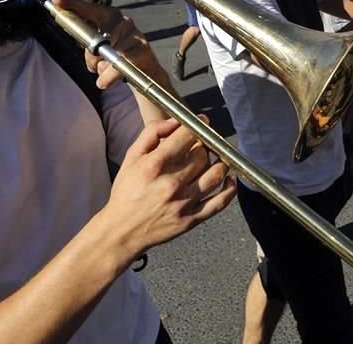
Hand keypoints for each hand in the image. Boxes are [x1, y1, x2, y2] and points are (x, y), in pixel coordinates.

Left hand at [51, 0, 161, 88]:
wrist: (145, 71)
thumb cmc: (119, 55)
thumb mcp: (99, 45)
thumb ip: (85, 38)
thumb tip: (68, 30)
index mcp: (110, 16)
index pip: (89, 8)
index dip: (72, 4)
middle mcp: (123, 21)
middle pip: (93, 38)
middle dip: (91, 56)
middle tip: (95, 64)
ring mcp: (134, 35)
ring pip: (104, 55)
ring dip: (101, 67)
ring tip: (108, 70)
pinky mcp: (141, 50)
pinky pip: (116, 67)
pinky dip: (108, 77)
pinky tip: (106, 81)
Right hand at [102, 118, 235, 256]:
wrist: (122, 230)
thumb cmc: (126, 192)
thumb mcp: (131, 157)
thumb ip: (151, 134)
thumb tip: (175, 122)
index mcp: (155, 165)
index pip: (186, 137)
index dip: (198, 125)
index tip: (202, 122)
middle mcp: (171, 183)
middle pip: (202, 155)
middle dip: (205, 145)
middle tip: (203, 144)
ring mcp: (184, 203)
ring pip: (215, 175)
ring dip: (220, 163)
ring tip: (217, 159)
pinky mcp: (191, 220)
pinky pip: (219, 203)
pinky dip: (230, 189)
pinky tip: (230, 179)